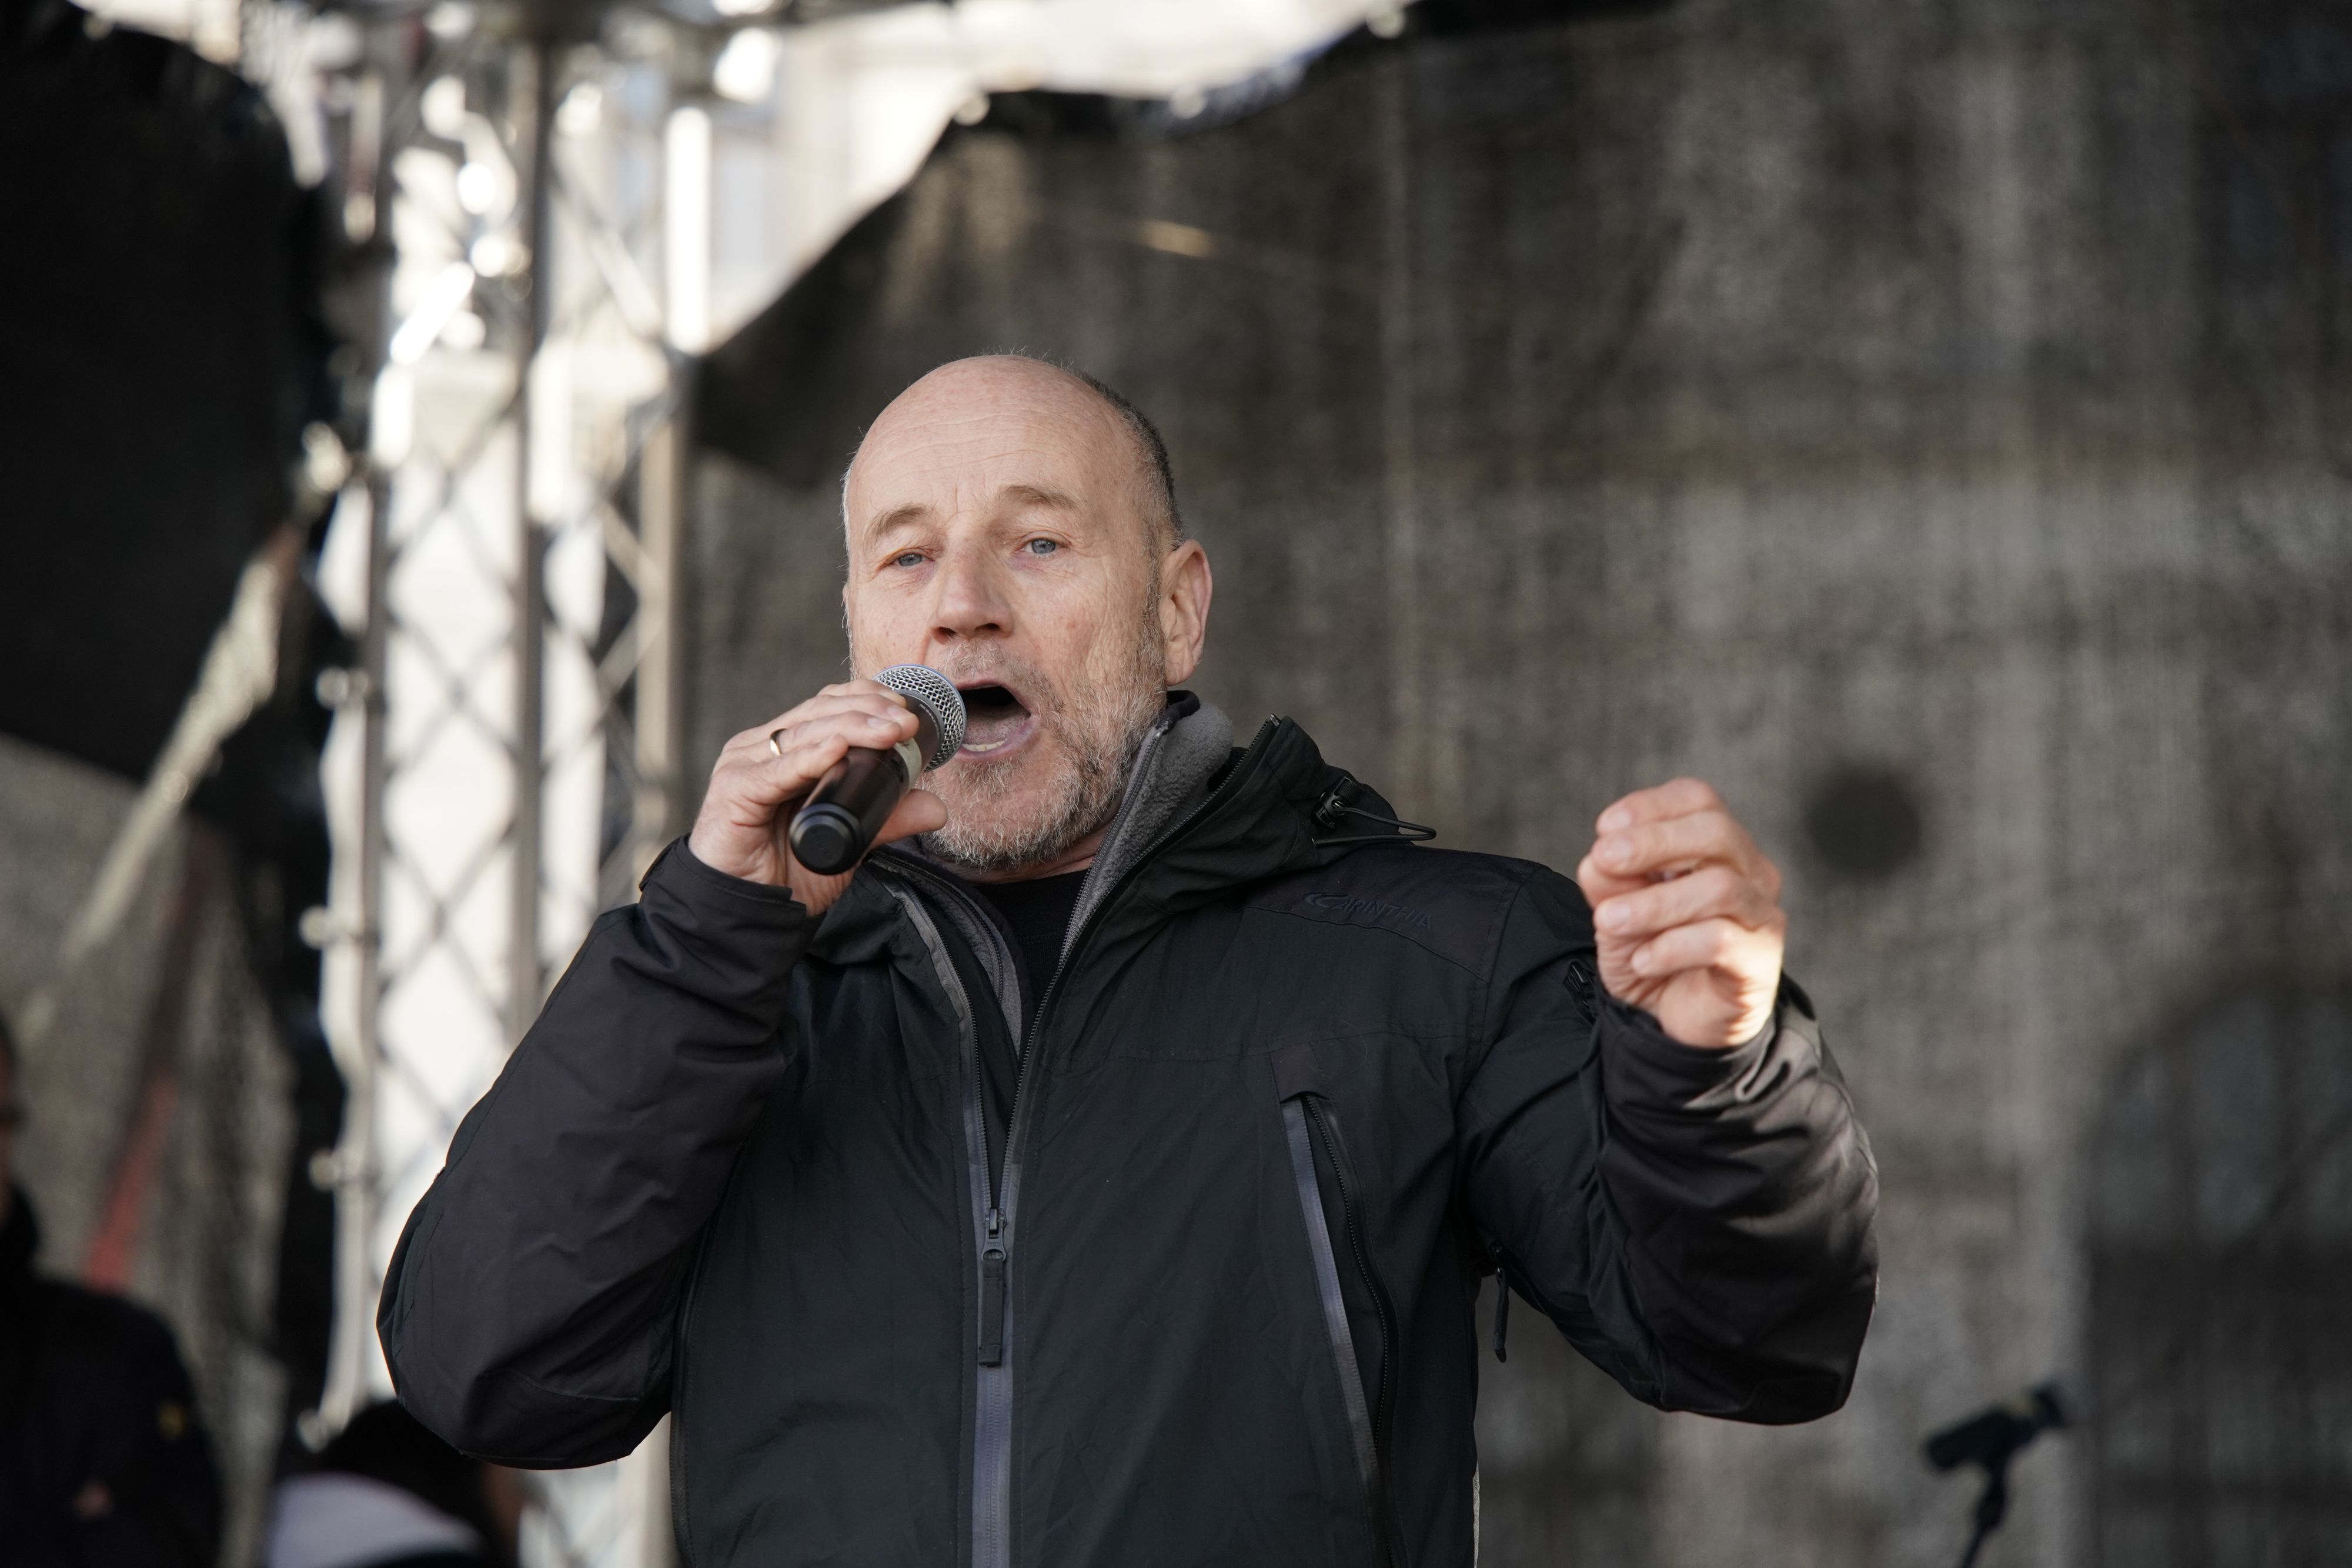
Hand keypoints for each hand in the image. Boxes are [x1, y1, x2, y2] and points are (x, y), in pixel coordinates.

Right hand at [687, 680, 949, 913]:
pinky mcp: (734, 790)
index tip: (906, 710)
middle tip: (908, 723)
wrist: (744, 913)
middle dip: (868, 712)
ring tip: (890, 732)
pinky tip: (838, 750)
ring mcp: (744, 765)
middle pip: (818, 713)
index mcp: (784, 750)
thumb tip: (936, 807)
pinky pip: (777, 770)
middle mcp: (761, 749)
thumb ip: (886, 820)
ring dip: (851, 728)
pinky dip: (811, 758)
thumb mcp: (848, 841)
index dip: (866, 700)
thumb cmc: (785, 873)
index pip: (826, 706)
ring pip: (803, 734)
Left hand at [1574, 778, 1785, 1047]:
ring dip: (1654, 902)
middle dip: (1654, 841)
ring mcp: (1761, 916)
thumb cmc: (1652, 954)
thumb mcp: (1615, 914)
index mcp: (1717, 846)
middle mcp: (1750, 872)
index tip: (1605, 829)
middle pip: (1717, 831)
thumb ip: (1607, 882)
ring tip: (1609, 922)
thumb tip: (1599, 859)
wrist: (1676, 1021)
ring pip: (1720, 887)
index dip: (1651, 805)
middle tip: (1605, 858)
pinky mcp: (1760, 961)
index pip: (1698, 799)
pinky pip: (1722, 940)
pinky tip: (1643, 960)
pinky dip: (1672, 947)